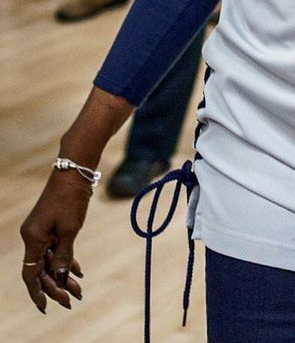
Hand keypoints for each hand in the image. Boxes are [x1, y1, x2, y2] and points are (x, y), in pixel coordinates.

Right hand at [19, 170, 89, 313]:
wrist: (74, 171)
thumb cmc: (71, 198)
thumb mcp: (70, 229)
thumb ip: (64, 255)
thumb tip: (61, 278)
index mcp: (32, 239)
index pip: (31, 274)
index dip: (38, 292)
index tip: (48, 307)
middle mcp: (32, 237)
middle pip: (42, 269)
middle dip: (57, 286)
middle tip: (74, 299)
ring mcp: (41, 231)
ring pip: (50, 260)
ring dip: (64, 274)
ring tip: (79, 290)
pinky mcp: (51, 225)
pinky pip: (55, 248)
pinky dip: (65, 259)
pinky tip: (77, 271)